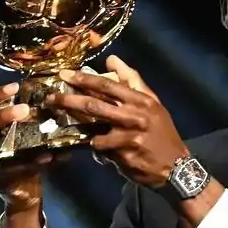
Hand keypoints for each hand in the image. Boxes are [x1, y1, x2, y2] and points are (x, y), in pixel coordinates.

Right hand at [0, 83, 68, 215]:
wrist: (21, 193)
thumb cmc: (21, 158)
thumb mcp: (20, 137)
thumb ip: (28, 121)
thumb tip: (56, 98)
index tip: (15, 86)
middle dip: (4, 116)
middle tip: (25, 107)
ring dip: (18, 140)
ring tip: (41, 130)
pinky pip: (15, 170)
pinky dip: (33, 163)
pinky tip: (49, 156)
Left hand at [51, 56, 189, 187]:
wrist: (176, 167)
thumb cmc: (161, 133)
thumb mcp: (152, 104)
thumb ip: (132, 81)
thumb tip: (112, 60)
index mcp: (141, 100)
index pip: (107, 85)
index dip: (83, 79)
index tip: (64, 75)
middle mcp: (134, 116)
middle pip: (94, 105)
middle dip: (69, 101)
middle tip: (50, 98)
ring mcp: (128, 137)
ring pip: (94, 130)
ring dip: (80, 128)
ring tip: (66, 125)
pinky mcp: (124, 155)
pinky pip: (101, 149)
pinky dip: (97, 147)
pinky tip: (100, 148)